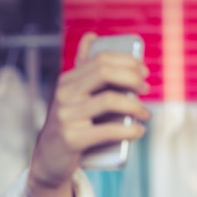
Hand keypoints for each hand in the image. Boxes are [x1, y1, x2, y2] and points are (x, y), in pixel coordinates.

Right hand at [27, 32, 150, 196]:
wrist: (51, 160)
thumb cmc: (71, 123)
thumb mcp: (73, 94)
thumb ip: (83, 68)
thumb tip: (92, 35)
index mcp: (67, 80)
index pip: (101, 59)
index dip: (128, 62)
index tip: (144, 72)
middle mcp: (64, 94)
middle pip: (105, 73)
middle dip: (133, 78)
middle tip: (146, 89)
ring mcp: (66, 116)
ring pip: (109, 101)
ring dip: (136, 106)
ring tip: (146, 114)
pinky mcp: (72, 139)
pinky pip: (108, 130)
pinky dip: (130, 130)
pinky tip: (140, 131)